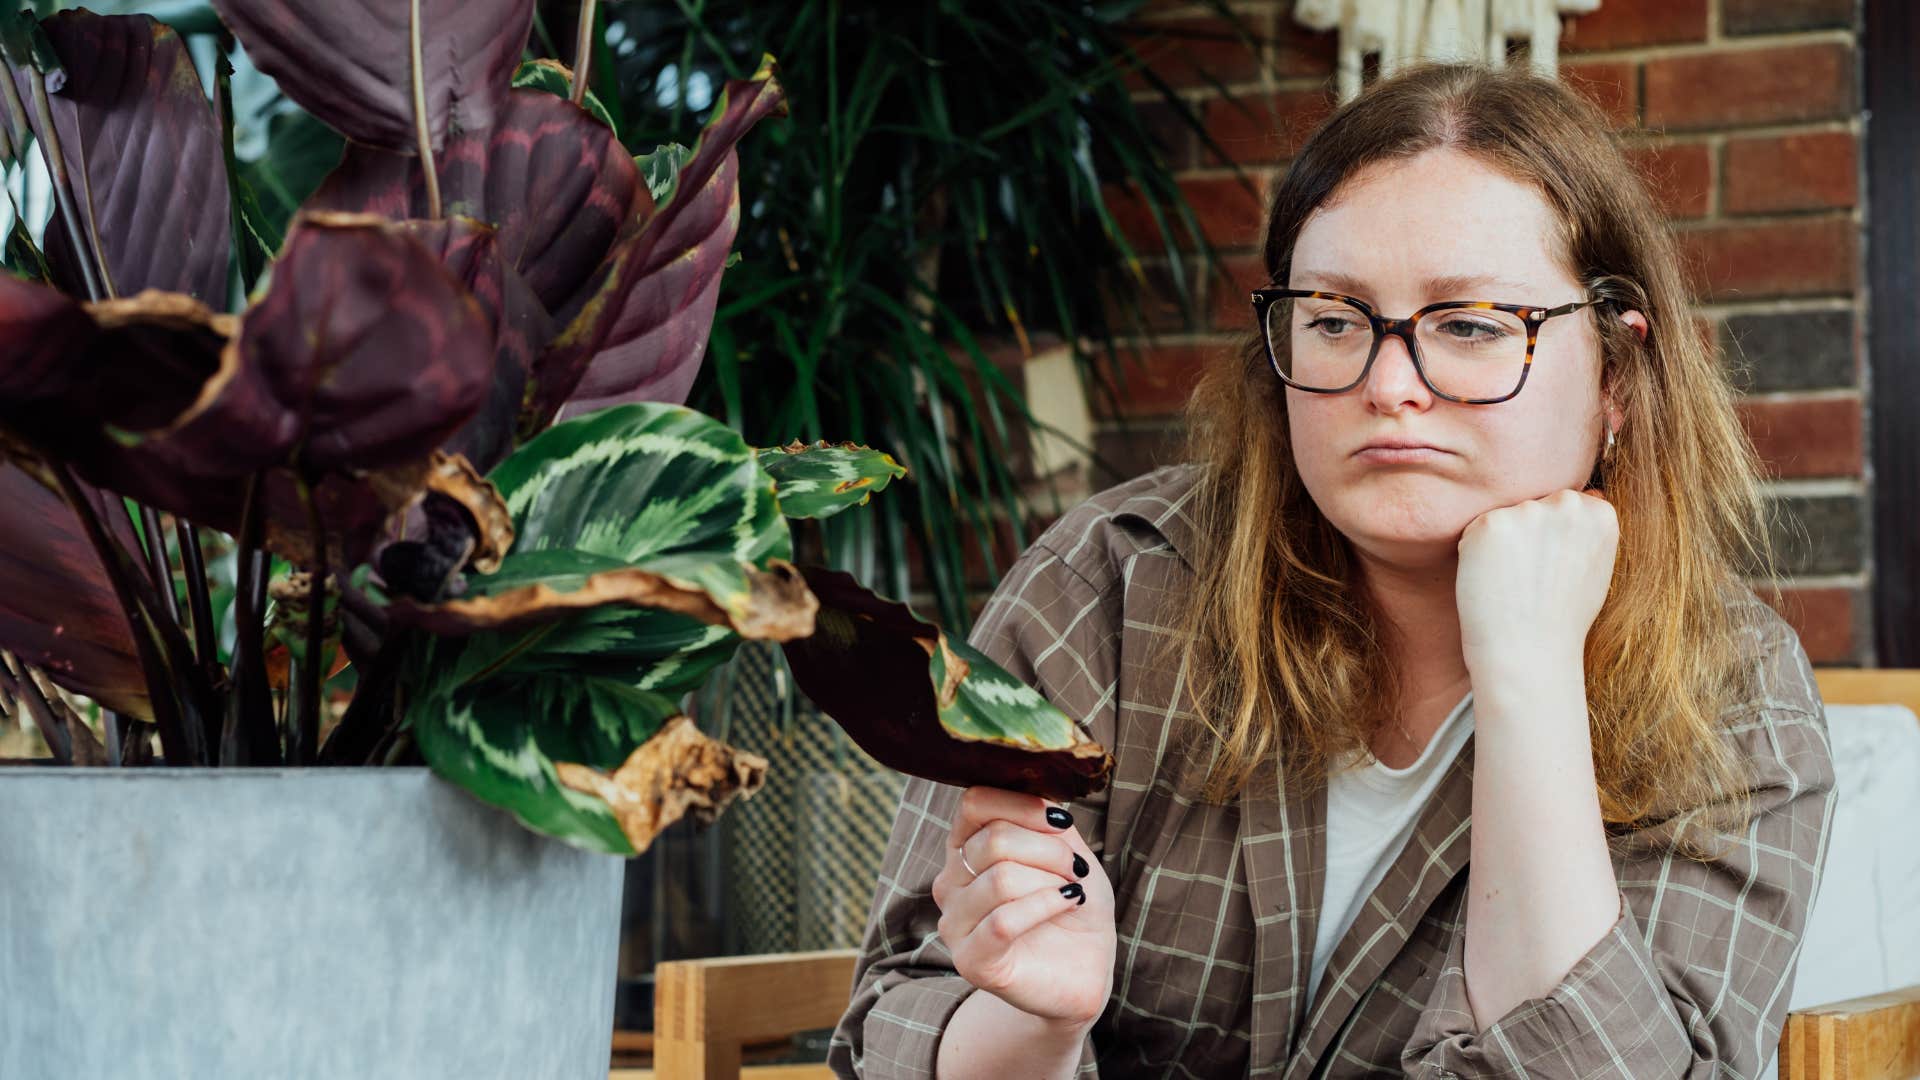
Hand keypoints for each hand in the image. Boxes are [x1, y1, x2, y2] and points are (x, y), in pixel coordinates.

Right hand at [931, 786, 1115, 1030]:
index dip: (1022, 805)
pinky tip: (1068, 904)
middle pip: (994, 840)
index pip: (975, 804)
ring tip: (1072, 892)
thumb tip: (1038, 797)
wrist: (1085, 967)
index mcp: (966, 848)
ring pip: (1000, 879)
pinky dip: (1046, 906)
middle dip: (1050, 850)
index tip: (1063, 822)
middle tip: (1077, 869)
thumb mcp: (1067, 851)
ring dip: (1051, 882)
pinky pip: (1004, 920)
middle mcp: (950, 882)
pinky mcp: (970, 961)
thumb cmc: (1072, 903)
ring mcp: (954, 923)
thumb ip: (1046, 822)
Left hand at [1456, 487, 1618, 677]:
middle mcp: (1568, 503)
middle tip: (1530, 580)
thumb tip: (1588, 496)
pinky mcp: (1491, 523)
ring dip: (1500, 544)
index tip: (1554, 571)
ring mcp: (1528, 511)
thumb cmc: (1561, 619)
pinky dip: (1474, 553)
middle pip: (1532, 507)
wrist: (1528, 653)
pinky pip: (1475, 531)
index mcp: (1600, 512)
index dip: (1552, 541)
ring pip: (1503, 518)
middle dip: (1526, 536)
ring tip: (1513, 583)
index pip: (1564, 507)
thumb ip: (1588, 529)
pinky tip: (1492, 582)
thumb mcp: (1596, 568)